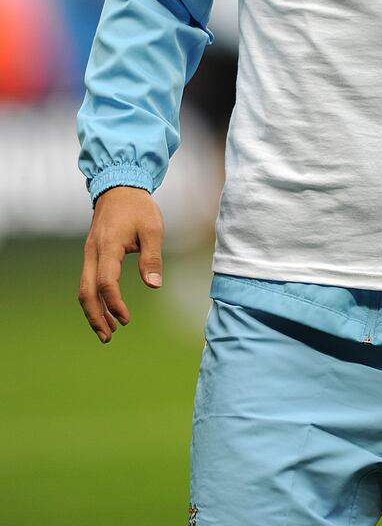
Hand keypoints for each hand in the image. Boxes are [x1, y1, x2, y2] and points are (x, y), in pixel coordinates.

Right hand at [78, 186, 163, 343]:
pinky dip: (94, 299)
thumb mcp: (152, 228)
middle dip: (96, 317)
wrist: (119, 187)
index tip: (126, 319)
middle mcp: (93, 252)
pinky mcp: (91, 254)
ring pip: (83, 289)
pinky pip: (87, 281)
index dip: (114, 304)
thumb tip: (154, 286)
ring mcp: (89, 253)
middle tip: (109, 337)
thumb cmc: (138, 207)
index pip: (105, 282)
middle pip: (86, 292)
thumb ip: (152, 257)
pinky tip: (105, 310)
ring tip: (106, 332)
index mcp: (108, 246)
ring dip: (93, 312)